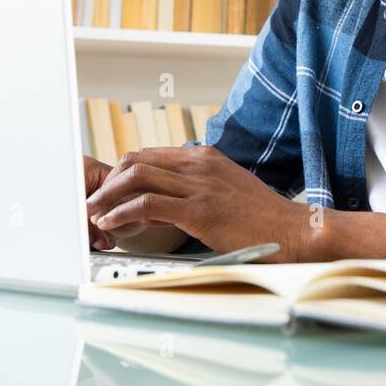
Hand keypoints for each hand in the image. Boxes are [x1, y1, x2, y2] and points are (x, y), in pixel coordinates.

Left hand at [87, 145, 307, 261]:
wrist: (293, 230)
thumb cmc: (261, 217)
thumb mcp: (225, 191)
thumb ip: (190, 192)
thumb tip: (153, 206)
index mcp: (204, 157)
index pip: (148, 155)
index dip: (120, 174)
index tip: (106, 193)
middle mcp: (199, 164)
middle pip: (135, 161)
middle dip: (106, 183)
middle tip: (93, 204)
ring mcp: (200, 185)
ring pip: (136, 178)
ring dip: (107, 197)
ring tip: (93, 214)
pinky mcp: (200, 210)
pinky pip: (148, 205)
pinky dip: (122, 213)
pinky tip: (112, 223)